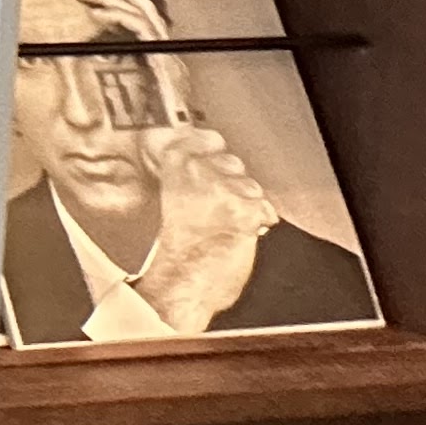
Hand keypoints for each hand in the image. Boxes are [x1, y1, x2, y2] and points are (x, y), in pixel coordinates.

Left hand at [59, 0, 199, 124]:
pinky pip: (142, 28)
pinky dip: (119, 16)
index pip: (140, 16)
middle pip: (143, 4)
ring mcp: (167, 57)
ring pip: (141, 9)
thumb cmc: (148, 137)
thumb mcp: (125, 101)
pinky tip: (97, 13)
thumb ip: (112, 81)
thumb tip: (87, 64)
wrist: (167, 154)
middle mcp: (166, 54)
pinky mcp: (163, 63)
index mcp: (159, 60)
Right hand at [130, 121, 278, 332]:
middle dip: (230, 181)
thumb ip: (179, 179)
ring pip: (250, 185)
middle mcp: (200, 171)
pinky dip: (258, 222)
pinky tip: (239, 234)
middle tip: (215, 207)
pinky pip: (265, 209)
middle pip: (231, 161)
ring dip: (244, 203)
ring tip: (224, 226)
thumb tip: (195, 166)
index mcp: (172, 166)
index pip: (202, 137)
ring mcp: (226, 190)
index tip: (208, 150)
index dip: (208, 145)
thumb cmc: (163, 255)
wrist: (177, 287)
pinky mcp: (247, 211)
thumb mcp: (160, 204)